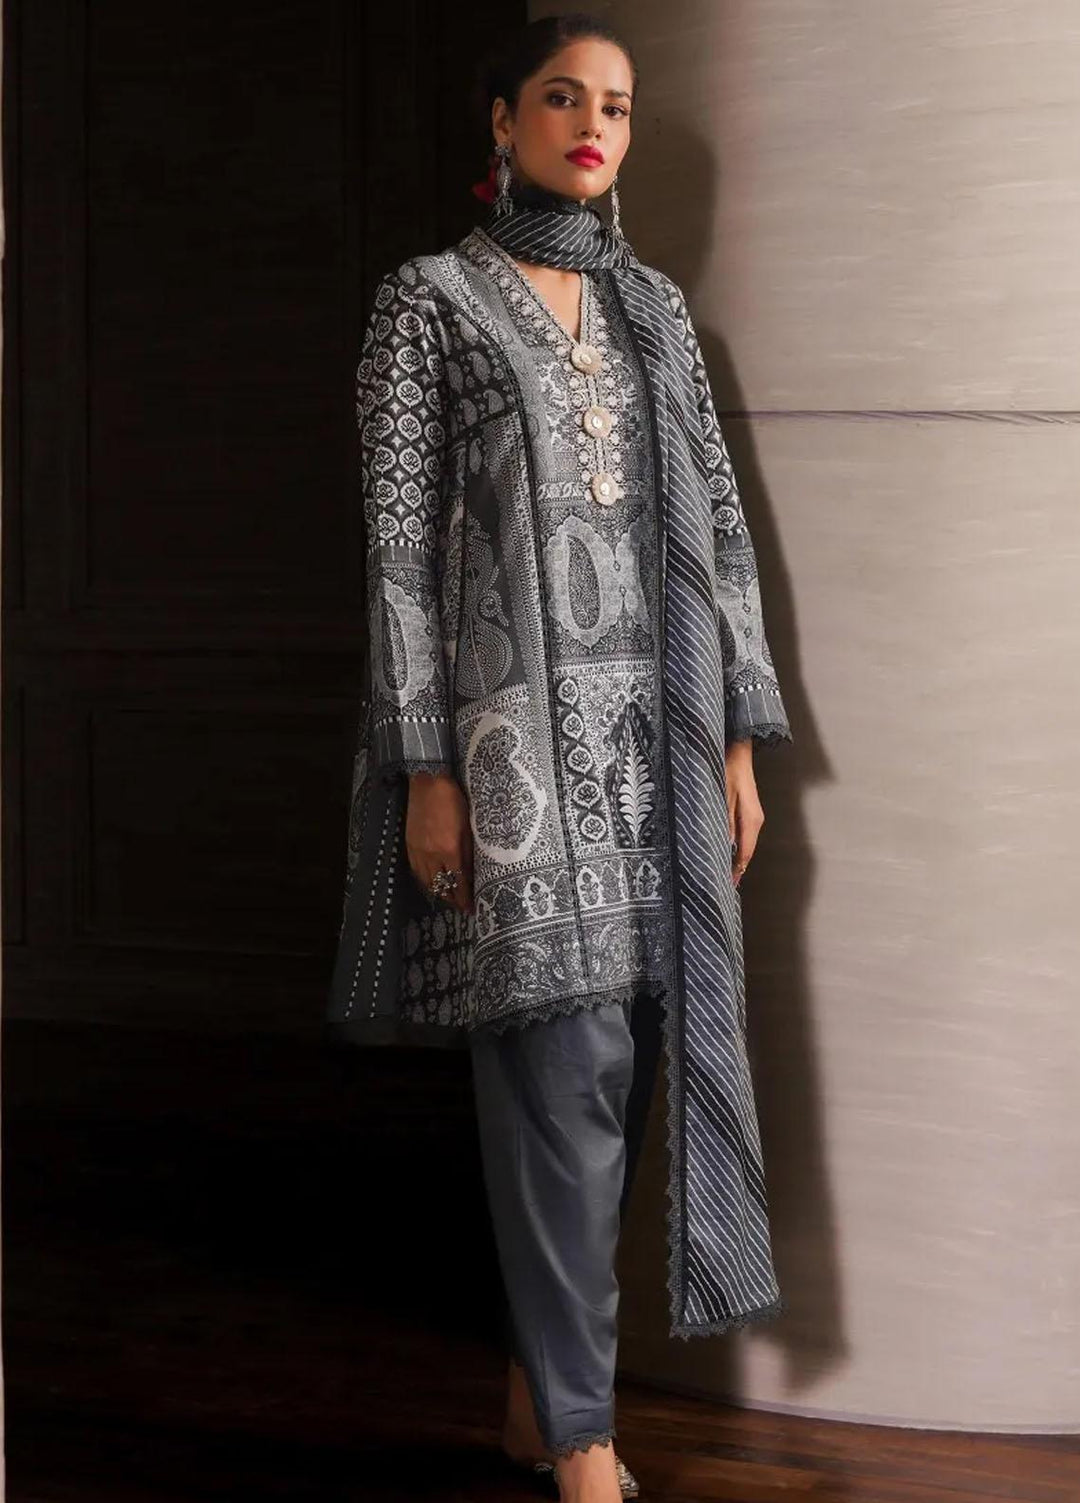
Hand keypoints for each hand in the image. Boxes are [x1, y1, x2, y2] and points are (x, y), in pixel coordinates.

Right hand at [405, 771, 474, 916]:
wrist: (427, 782)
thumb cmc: (453, 800)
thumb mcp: (468, 825)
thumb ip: (469, 851)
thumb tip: (473, 872)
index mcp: (449, 850)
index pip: (458, 882)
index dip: (464, 898)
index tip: (471, 908)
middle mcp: (431, 855)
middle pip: (442, 886)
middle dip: (452, 899)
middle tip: (462, 906)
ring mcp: (418, 851)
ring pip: (427, 881)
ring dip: (439, 892)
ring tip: (449, 897)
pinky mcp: (409, 845)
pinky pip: (417, 871)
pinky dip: (426, 881)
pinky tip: (432, 882)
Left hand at [725, 739, 762, 889]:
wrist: (738, 751)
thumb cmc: (728, 769)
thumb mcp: (722, 795)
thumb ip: (724, 821)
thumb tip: (725, 846)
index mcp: (752, 819)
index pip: (745, 852)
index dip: (737, 870)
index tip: (729, 885)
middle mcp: (755, 820)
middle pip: (747, 851)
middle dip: (736, 868)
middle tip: (723, 885)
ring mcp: (753, 816)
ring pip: (745, 844)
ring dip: (736, 858)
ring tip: (724, 874)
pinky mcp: (748, 812)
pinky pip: (743, 834)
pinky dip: (736, 846)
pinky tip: (727, 851)